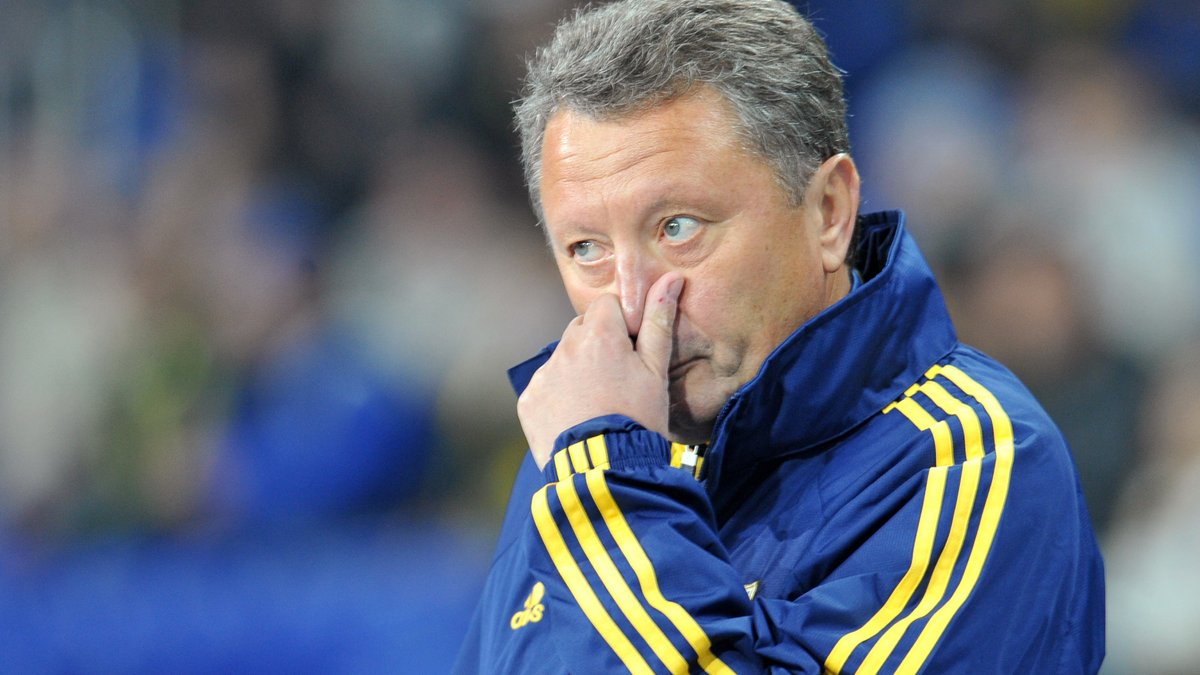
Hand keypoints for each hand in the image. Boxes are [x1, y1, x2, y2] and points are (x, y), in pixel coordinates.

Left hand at [518, 273, 683, 469]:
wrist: (604, 472)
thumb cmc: (638, 419)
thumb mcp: (656, 372)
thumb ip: (659, 322)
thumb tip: (670, 279)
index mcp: (598, 334)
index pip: (607, 306)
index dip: (622, 325)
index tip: (631, 352)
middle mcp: (565, 348)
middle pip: (582, 330)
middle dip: (598, 346)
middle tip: (617, 381)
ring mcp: (543, 375)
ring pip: (563, 359)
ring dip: (577, 371)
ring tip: (597, 405)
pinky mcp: (529, 400)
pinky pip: (545, 386)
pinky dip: (558, 396)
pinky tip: (577, 417)